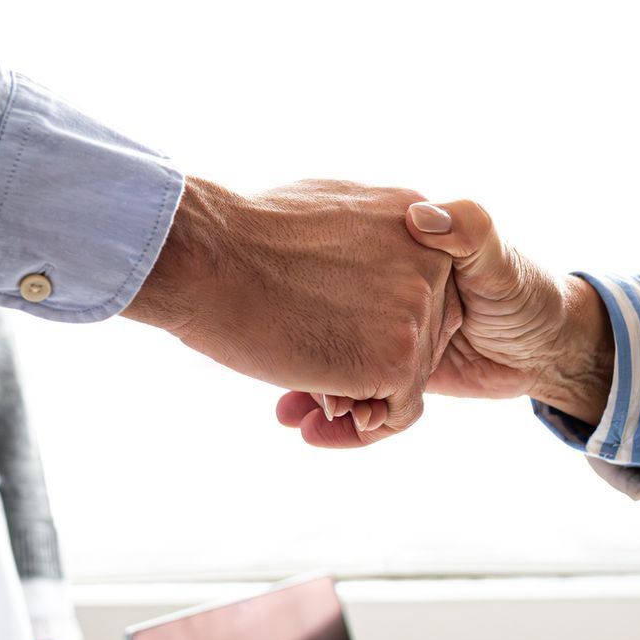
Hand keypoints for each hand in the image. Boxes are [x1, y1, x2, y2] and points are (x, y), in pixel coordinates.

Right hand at [128, 178, 460, 444]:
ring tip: (303, 401)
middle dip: (371, 364)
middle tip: (313, 381)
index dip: (379, 326)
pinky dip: (361, 429)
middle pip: (424, 338)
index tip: (333, 339)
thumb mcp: (330, 210)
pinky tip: (312, 427)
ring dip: (359, 397)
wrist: (207, 256)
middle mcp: (432, 264)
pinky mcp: (397, 358)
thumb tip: (370, 272)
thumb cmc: (244, 236)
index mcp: (417, 223)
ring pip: (409, 378)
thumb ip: (370, 238)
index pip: (421, 294)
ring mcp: (418, 311)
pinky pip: (398, 412)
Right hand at [275, 198, 612, 446]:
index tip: (290, 325)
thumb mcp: (497, 256)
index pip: (341, 277)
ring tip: (292, 415)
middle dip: (308, 363)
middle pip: (330, 330)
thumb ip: (468, 230)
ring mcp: (383, 328)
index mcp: (398, 249)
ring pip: (334, 366)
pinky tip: (309, 427)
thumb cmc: (525, 293)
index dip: (313, 305)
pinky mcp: (390, 366)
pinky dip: (333, 417)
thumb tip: (420, 217)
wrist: (546, 346)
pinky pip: (357, 397)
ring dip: (310, 394)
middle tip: (295, 387)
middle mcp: (383, 288)